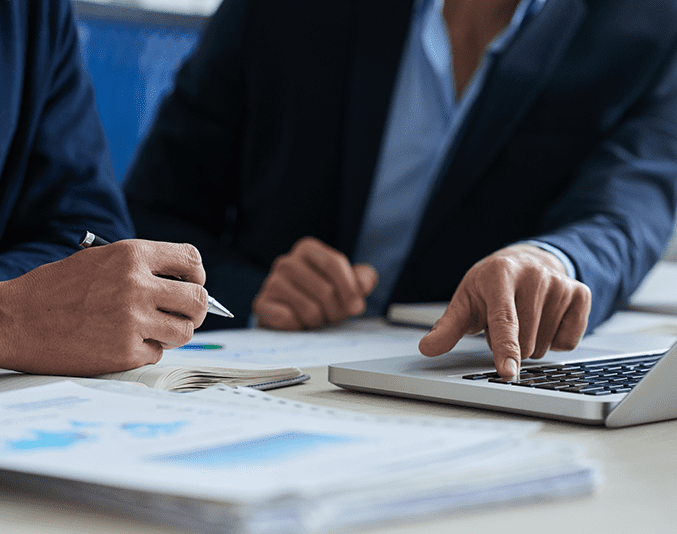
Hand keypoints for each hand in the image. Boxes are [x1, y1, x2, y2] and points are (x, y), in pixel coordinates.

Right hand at [0, 239, 208, 375]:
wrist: (14, 320)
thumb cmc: (56, 289)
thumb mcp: (100, 259)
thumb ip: (142, 267)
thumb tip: (184, 284)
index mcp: (131, 255)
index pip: (191, 259)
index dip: (198, 274)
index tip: (193, 283)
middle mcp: (137, 285)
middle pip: (198, 300)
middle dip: (195, 310)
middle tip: (183, 315)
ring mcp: (132, 320)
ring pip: (185, 331)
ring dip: (174, 333)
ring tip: (153, 330)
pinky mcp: (124, 351)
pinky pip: (157, 353)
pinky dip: (146, 350)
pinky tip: (123, 342)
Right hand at [253, 237, 377, 329]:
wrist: (290, 313)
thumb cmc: (321, 295)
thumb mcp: (347, 283)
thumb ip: (362, 279)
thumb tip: (363, 286)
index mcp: (308, 249)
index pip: (334, 263)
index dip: (350, 289)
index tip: (357, 307)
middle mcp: (286, 262)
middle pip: (325, 290)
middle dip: (337, 311)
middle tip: (334, 316)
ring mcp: (271, 282)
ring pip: (310, 310)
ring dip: (319, 321)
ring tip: (316, 318)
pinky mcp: (261, 304)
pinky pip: (289, 320)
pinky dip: (299, 327)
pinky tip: (298, 322)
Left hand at [418, 244, 590, 377]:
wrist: (525, 260)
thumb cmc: (490, 285)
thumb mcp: (466, 301)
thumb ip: (447, 327)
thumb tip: (427, 348)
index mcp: (500, 275)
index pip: (504, 320)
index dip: (505, 349)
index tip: (507, 371)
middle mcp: (534, 276)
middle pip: (525, 342)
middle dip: (511, 345)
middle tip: (504, 323)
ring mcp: (561, 284)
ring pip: (546, 345)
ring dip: (531, 343)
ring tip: (523, 319)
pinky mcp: (581, 293)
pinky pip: (569, 341)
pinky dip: (555, 339)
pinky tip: (545, 319)